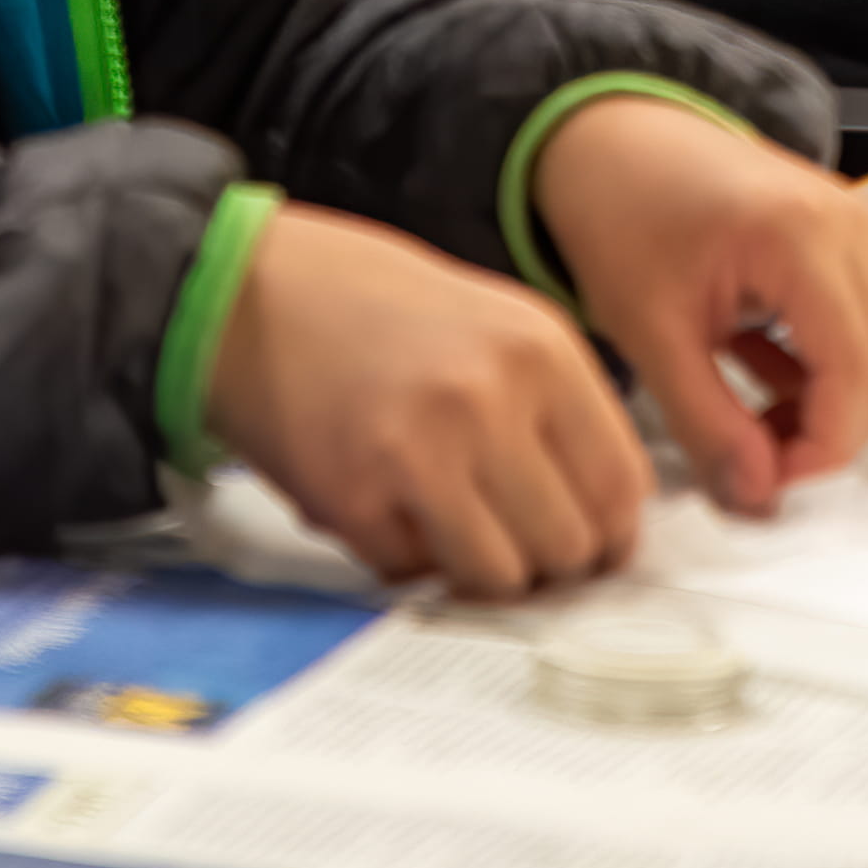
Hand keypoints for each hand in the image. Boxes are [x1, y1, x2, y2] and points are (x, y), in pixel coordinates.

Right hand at [196, 203, 650, 597]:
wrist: (245, 289)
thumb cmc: (366, 305)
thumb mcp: (494, 323)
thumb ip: (555, 409)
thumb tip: (607, 513)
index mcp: (539, 349)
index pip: (623, 487)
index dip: (608, 532)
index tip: (589, 542)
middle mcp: (490, 399)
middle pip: (570, 546)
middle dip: (544, 559)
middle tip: (510, 537)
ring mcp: (422, 451)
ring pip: (501, 578)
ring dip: (477, 568)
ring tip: (446, 522)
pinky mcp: (355, 498)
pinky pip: (413, 574)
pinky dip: (403, 556)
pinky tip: (383, 501)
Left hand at [529, 97, 867, 514]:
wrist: (613, 139)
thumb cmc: (621, 203)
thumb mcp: (649, 329)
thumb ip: (706, 421)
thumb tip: (754, 491)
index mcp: (805, 236)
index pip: (858, 379)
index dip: (818, 454)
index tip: (765, 486)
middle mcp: (854, 229)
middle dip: (829, 438)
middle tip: (756, 464)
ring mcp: (864, 233)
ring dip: (834, 412)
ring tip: (751, 424)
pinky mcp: (856, 246)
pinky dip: (833, 379)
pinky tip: (765, 385)